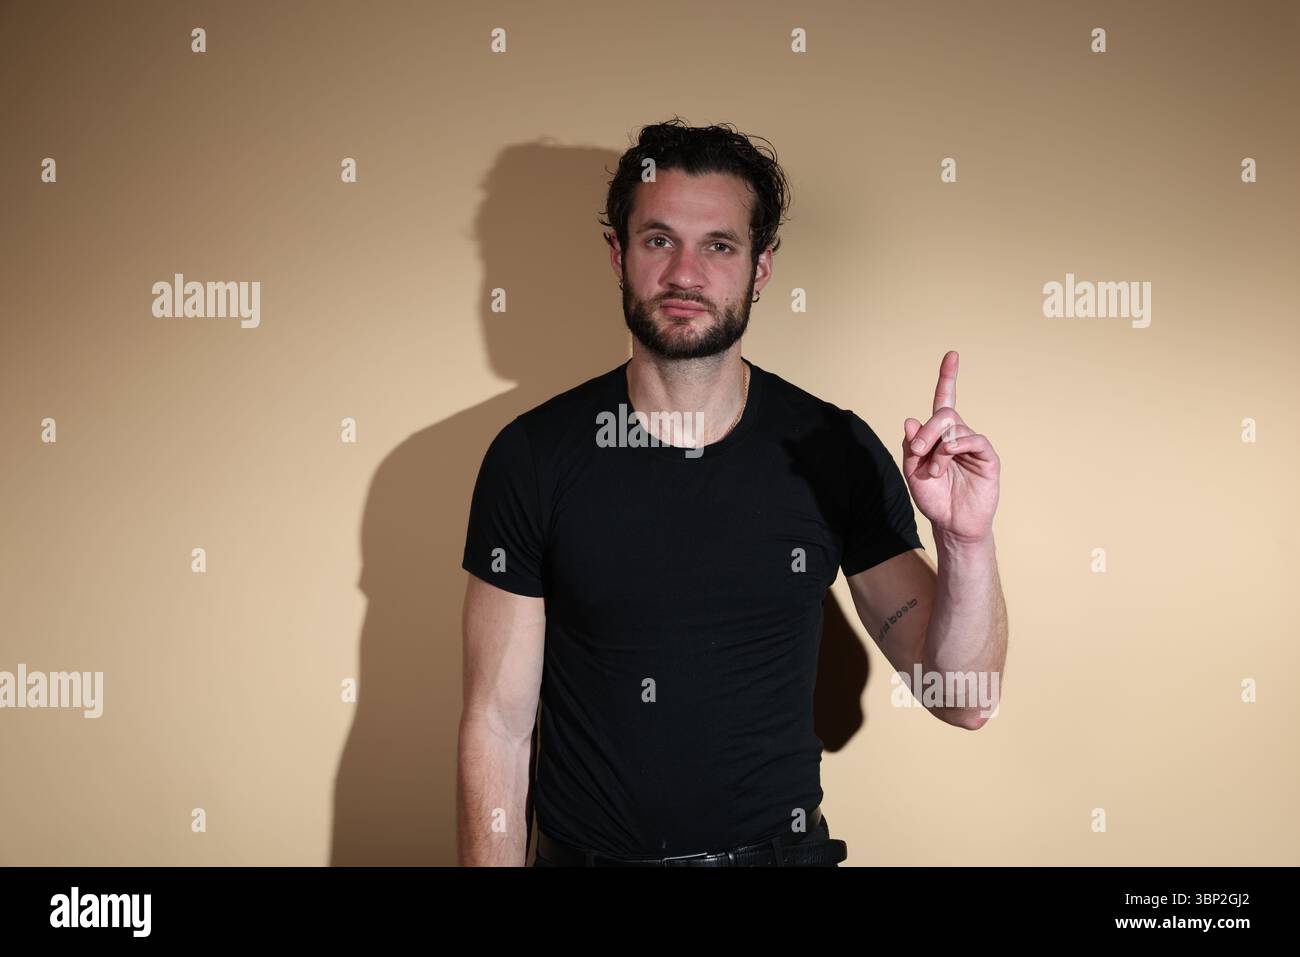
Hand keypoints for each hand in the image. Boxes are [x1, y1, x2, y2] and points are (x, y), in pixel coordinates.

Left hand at [903, 351, 1000, 543]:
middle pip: (945, 414)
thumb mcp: (913, 473)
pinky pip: (975, 440)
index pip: (944, 401)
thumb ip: (911, 447)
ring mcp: (973, 446)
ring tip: (935, 471)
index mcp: (939, 436)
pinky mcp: (987, 458)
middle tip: (919, 452)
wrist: (952, 524)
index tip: (952, 355)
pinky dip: (958, 445)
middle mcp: (957, 436)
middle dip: (928, 430)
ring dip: (939, 447)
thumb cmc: (933, 498)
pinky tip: (949, 456)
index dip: (948, 378)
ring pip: (956, 428)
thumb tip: (911, 420)